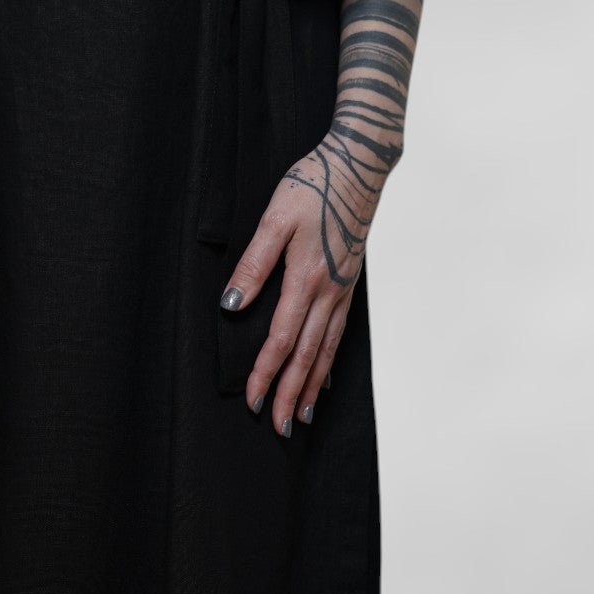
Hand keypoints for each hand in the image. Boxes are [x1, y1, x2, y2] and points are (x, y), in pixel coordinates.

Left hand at [218, 139, 378, 434]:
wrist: (360, 163)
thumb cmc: (314, 183)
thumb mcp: (275, 216)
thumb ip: (254, 262)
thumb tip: (232, 304)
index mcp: (306, 278)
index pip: (282, 339)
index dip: (266, 373)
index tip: (252, 402)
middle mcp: (328, 292)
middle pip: (306, 356)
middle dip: (290, 394)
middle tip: (279, 429)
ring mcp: (342, 290)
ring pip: (325, 350)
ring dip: (311, 386)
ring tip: (300, 416)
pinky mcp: (348, 284)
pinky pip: (338, 333)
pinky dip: (329, 362)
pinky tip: (323, 379)